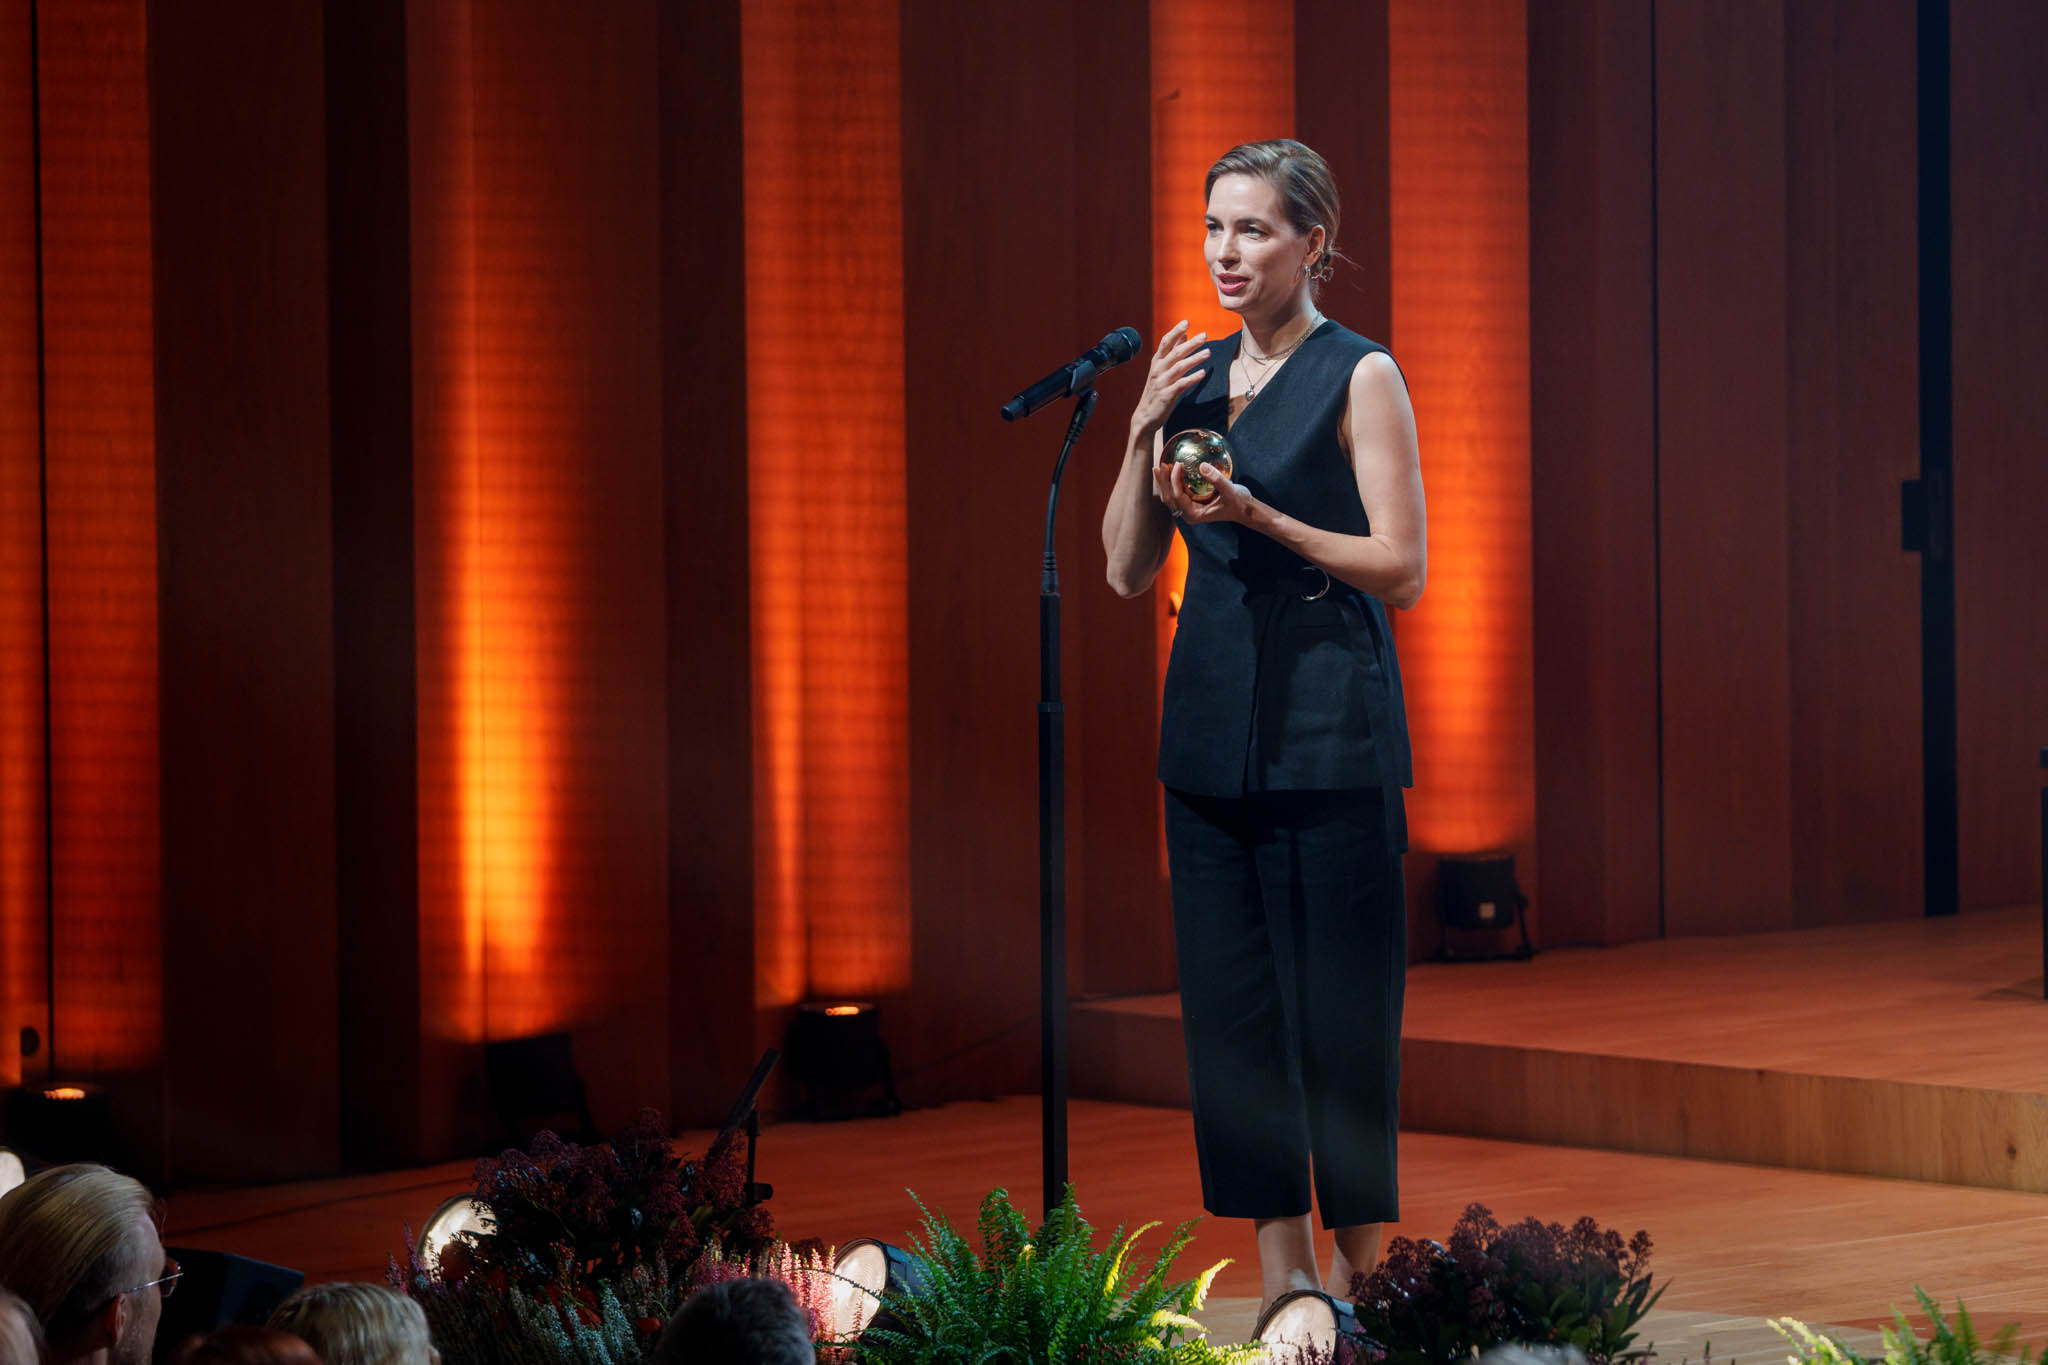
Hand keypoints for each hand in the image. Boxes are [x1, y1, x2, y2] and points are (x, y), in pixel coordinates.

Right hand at [1130, 320, 1209, 437]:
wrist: (1146, 416)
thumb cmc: (1157, 390)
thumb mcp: (1162, 369)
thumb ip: (1173, 351)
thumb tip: (1184, 334)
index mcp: (1157, 362)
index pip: (1165, 342)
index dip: (1175, 332)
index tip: (1186, 322)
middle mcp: (1158, 370)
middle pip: (1175, 353)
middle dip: (1190, 343)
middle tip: (1204, 335)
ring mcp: (1162, 383)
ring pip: (1179, 367)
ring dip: (1194, 359)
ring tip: (1208, 352)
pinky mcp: (1166, 395)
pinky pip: (1181, 384)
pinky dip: (1192, 378)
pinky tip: (1202, 373)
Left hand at [1153, 458, 1254, 525]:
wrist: (1244, 510)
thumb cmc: (1239, 502)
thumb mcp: (1230, 491)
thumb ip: (1217, 480)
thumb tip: (1202, 466)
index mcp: (1195, 515)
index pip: (1178, 496)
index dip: (1174, 480)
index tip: (1178, 464)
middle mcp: (1188, 514)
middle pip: (1169, 497)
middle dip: (1163, 482)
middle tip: (1160, 465)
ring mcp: (1189, 510)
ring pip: (1170, 496)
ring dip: (1164, 482)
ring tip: (1159, 467)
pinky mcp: (1191, 504)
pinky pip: (1177, 493)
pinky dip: (1171, 483)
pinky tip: (1170, 470)